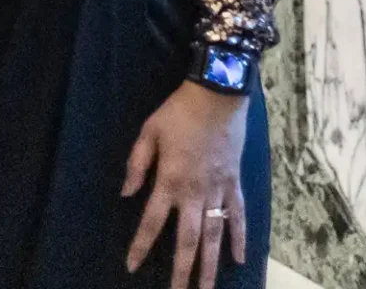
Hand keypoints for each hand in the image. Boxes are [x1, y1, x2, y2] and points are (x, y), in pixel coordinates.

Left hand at [122, 81, 248, 288]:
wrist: (217, 95)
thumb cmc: (178, 111)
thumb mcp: (148, 131)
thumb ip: (136, 164)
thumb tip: (126, 193)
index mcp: (169, 180)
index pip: (152, 222)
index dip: (141, 245)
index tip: (131, 266)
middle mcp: (194, 192)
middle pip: (188, 240)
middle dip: (182, 270)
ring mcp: (218, 190)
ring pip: (214, 236)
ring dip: (211, 265)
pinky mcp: (235, 183)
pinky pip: (239, 215)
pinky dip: (240, 238)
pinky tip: (240, 259)